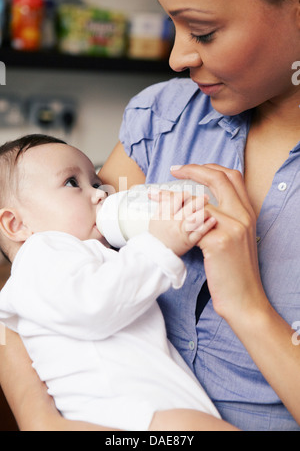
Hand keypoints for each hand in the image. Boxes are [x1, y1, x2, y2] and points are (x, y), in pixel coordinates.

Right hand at [148, 189, 215, 256]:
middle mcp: (173, 222)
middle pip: (187, 207)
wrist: (157, 253)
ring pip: (194, 219)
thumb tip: (169, 191)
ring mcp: (181, 232)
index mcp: (164, 214)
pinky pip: (199, 232)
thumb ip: (163, 203)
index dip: (184, 195)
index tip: (189, 194)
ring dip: (203, 212)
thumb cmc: (158, 234)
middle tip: (206, 197)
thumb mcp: (155, 217)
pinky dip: (207, 225)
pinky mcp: (188, 241)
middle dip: (198, 201)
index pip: (175, 200)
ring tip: (209, 209)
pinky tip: (213, 220)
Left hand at [171, 164, 267, 321]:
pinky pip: (193, 221)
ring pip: (200, 200)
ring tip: (156, 194)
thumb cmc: (235, 273)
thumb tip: (200, 207)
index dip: (209, 168)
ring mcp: (234, 227)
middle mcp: (244, 216)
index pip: (232, 177)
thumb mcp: (237, 241)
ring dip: (174, 195)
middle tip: (175, 170)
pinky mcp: (220, 241)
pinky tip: (161, 215)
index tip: (189, 169)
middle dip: (194, 169)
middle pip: (219, 178)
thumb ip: (225, 221)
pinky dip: (174, 216)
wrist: (244, 299)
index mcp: (248, 213)